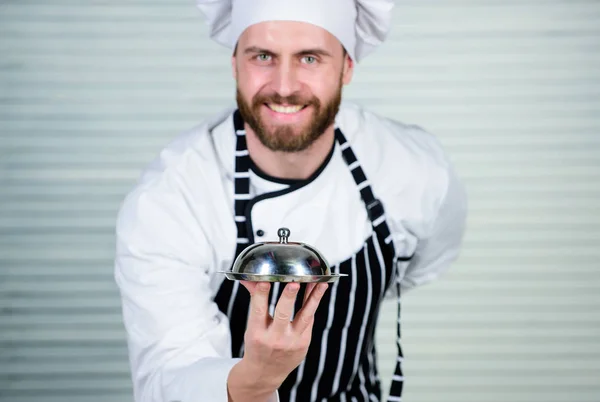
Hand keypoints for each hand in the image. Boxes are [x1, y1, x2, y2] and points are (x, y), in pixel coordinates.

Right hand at [227, 281, 328, 401]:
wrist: (265, 373)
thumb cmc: (257, 345)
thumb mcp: (252, 326)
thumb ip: (255, 300)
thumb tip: (249, 279)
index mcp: (257, 333)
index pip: (258, 310)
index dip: (261, 295)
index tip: (265, 281)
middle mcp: (275, 338)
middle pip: (283, 314)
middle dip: (289, 297)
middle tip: (294, 282)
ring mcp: (292, 342)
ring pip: (304, 316)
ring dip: (313, 298)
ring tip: (320, 283)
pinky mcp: (304, 344)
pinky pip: (309, 321)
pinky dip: (313, 306)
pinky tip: (317, 292)